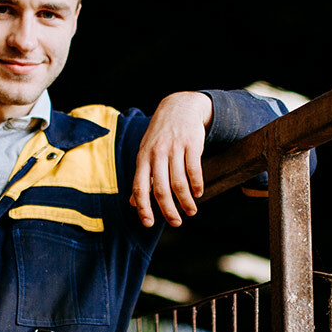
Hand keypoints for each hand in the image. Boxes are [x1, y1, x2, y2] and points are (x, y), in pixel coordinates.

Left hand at [130, 91, 212, 226]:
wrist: (179, 107)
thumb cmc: (160, 136)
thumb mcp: (146, 153)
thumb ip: (141, 178)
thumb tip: (133, 203)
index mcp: (143, 158)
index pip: (139, 187)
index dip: (143, 207)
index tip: (149, 224)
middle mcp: (157, 154)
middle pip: (161, 189)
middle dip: (169, 210)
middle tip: (176, 223)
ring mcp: (174, 148)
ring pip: (179, 182)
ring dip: (186, 201)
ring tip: (191, 211)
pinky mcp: (191, 143)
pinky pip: (194, 169)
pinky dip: (197, 184)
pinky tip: (198, 193)